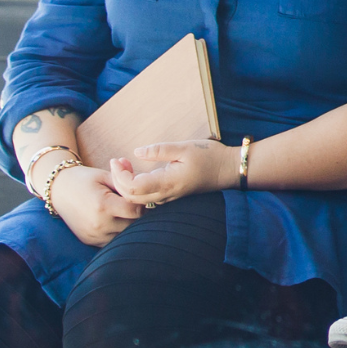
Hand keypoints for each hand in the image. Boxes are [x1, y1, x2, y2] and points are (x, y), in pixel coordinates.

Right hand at [48, 164, 143, 246]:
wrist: (58, 190)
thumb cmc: (83, 179)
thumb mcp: (104, 175)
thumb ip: (126, 179)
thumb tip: (144, 178)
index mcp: (103, 206)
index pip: (136, 211)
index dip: (142, 204)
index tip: (139, 197)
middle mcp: (98, 225)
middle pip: (132, 225)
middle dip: (137, 215)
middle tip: (134, 204)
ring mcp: (93, 236)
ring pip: (124, 235)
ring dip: (128, 225)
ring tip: (124, 212)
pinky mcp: (90, 241)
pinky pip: (112, 241)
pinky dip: (117, 232)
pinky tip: (114, 220)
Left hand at [109, 139, 234, 205]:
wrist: (229, 170)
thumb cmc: (210, 156)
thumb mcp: (185, 147)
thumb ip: (159, 150)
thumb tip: (137, 152)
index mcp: (167, 183)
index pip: (132, 188)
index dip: (119, 176)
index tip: (117, 160)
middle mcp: (165, 195)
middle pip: (130, 197)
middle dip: (118, 180)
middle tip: (117, 161)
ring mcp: (168, 197)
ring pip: (136, 200)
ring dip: (125, 185)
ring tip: (124, 165)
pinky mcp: (170, 195)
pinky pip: (145, 197)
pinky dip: (134, 187)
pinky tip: (135, 172)